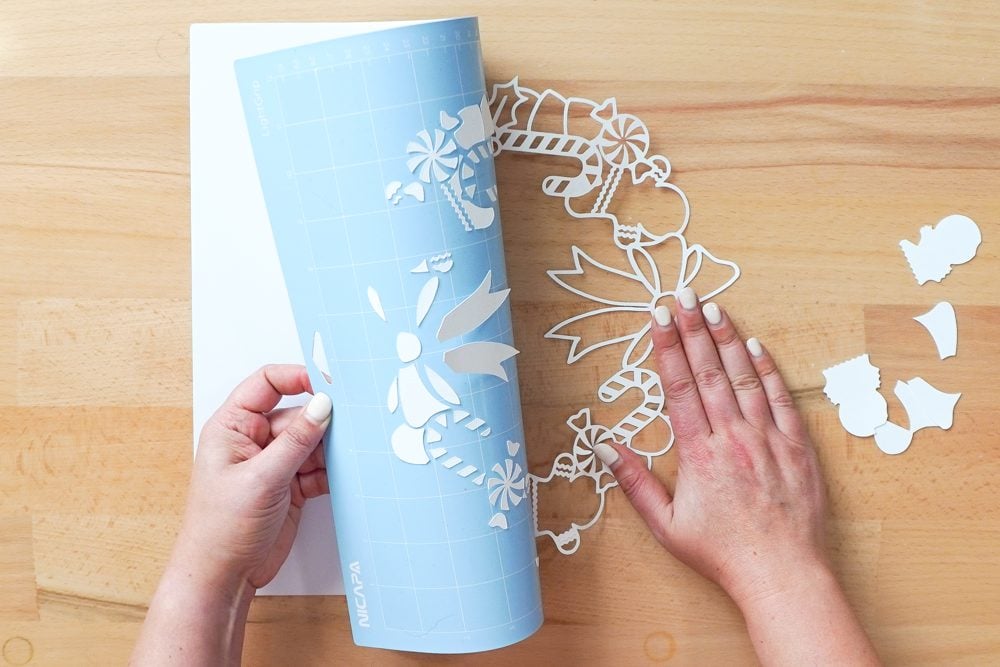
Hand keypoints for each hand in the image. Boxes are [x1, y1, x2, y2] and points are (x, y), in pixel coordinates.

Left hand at [180, 364, 331, 591]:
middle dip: (323, 421)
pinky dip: (333, 471)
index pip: (267, 383)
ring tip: (353, 453)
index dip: (297, 377)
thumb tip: (323, 405)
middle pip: (298, 414)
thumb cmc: (220, 528)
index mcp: (233, 427)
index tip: (328, 383)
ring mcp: (273, 464)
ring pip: (312, 442)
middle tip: (353, 423)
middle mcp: (253, 440)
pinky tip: (347, 474)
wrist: (222, 577)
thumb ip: (296, 440)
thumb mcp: (262, 478)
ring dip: (332, 449)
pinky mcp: (290, 486)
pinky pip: (318, 467)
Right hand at [594, 288, 878, 664]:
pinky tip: (755, 347)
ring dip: (728, 340)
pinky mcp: (796, 447)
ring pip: (743, 378)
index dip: (666, 348)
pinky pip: (780, 399)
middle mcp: (731, 437)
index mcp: (697, 454)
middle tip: (684, 296)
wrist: (781, 573)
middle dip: (693, 329)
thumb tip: (604, 446)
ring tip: (715, 308)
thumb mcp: (666, 525)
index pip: (679, 386)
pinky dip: (767, 371)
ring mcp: (767, 439)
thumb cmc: (721, 553)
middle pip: (709, 371)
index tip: (658, 317)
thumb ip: (634, 482)